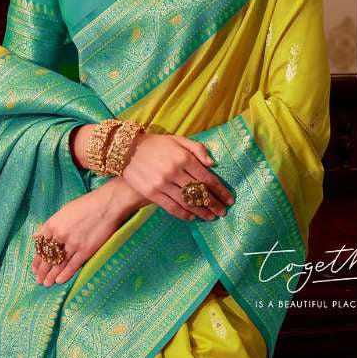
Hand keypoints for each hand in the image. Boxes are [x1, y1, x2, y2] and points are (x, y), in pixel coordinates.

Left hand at [32, 179, 141, 287]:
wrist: (108, 204)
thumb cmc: (87, 204)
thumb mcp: (64, 210)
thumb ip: (51, 225)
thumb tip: (36, 235)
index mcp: (53, 223)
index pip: (41, 245)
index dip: (37, 258)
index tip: (35, 267)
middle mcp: (60, 235)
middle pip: (48, 256)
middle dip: (42, 270)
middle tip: (38, 279)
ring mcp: (73, 243)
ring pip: (58, 263)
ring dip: (51, 275)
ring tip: (46, 283)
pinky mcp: (85, 250)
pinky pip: (72, 266)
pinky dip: (65, 274)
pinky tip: (59, 281)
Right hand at [120, 132, 234, 221]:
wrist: (127, 150)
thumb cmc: (156, 144)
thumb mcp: (178, 140)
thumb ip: (197, 148)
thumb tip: (212, 163)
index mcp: (184, 158)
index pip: (207, 178)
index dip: (220, 190)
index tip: (229, 199)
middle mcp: (175, 171)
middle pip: (199, 192)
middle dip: (214, 204)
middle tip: (223, 212)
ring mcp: (163, 184)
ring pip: (187, 202)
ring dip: (202, 212)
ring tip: (211, 217)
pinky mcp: (152, 193)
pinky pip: (171, 207)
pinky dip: (183, 214)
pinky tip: (192, 217)